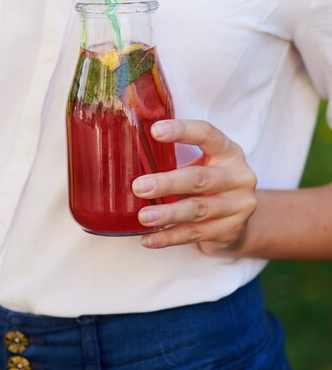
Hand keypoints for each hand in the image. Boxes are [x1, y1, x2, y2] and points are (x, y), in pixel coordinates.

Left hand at [132, 120, 256, 253]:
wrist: (241, 216)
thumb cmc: (210, 179)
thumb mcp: (202, 162)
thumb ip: (174, 157)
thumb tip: (127, 155)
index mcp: (228, 151)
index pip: (207, 134)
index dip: (182, 131)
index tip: (155, 131)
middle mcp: (238, 176)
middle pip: (200, 178)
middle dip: (167, 183)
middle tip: (138, 187)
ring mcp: (238, 205)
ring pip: (198, 210)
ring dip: (167, 214)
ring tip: (143, 217)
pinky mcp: (230, 230)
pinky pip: (195, 234)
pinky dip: (169, 237)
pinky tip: (149, 239)